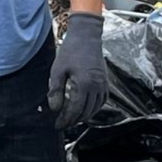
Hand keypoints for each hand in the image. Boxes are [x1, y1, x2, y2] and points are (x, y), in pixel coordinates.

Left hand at [47, 11, 107, 132]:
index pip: (74, 110)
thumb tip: (55, 109)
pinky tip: (85, 110)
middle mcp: (96, 86)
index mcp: (84, 84)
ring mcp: (103, 84)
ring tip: (72, 119)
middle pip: (85, 112)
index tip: (57, 125)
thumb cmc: (70, 51)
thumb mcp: (57, 70)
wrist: (87, 36)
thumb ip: (56, 90)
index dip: (65, 120)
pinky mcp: (106, 82)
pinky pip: (102, 101)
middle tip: (63, 124)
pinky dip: (94, 109)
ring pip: (95, 109)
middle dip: (73, 121)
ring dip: (84, 116)